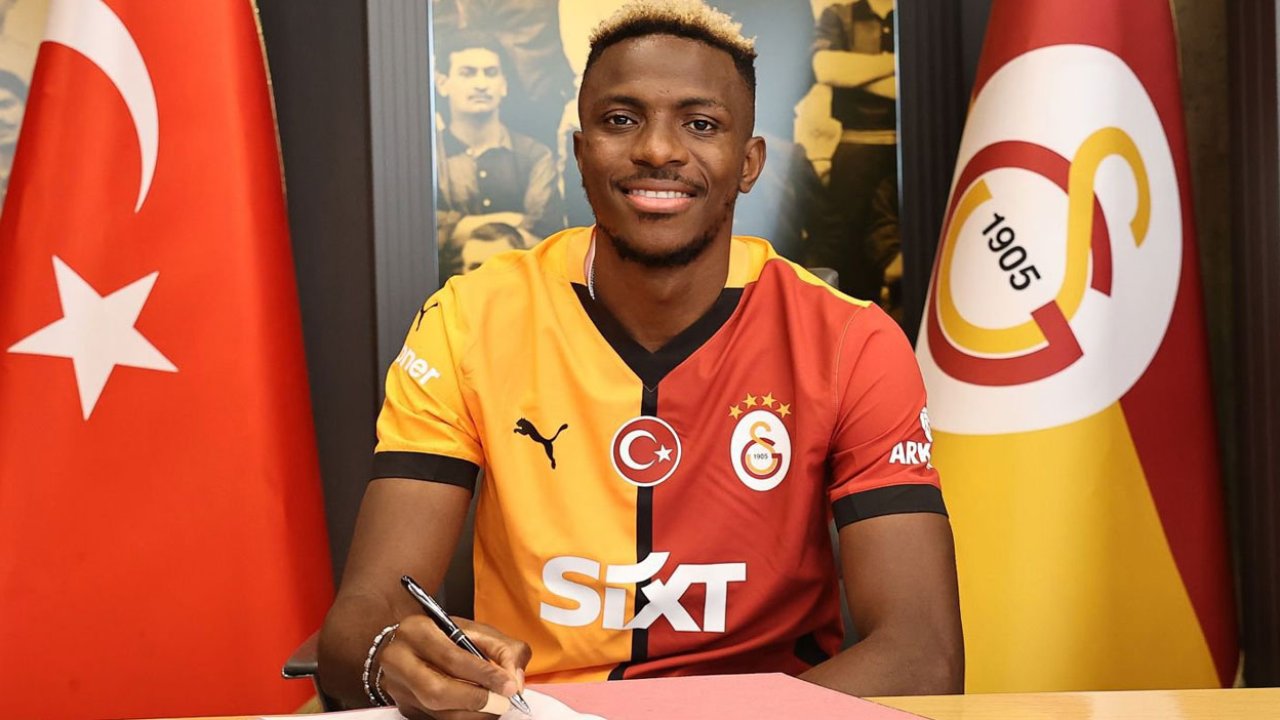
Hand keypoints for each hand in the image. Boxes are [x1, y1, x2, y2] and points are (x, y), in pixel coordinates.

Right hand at [379, 614, 531, 719]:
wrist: (408, 642)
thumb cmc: (444, 634)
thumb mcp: (476, 630)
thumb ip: (503, 650)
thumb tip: (514, 682)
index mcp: (417, 631)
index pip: (452, 658)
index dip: (484, 675)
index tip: (509, 686)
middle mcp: (399, 660)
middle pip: (437, 691)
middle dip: (476, 700)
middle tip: (502, 702)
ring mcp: (399, 687)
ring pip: (436, 711)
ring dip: (473, 713)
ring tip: (494, 705)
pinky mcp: (405, 707)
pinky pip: (436, 719)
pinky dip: (463, 716)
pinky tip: (478, 709)